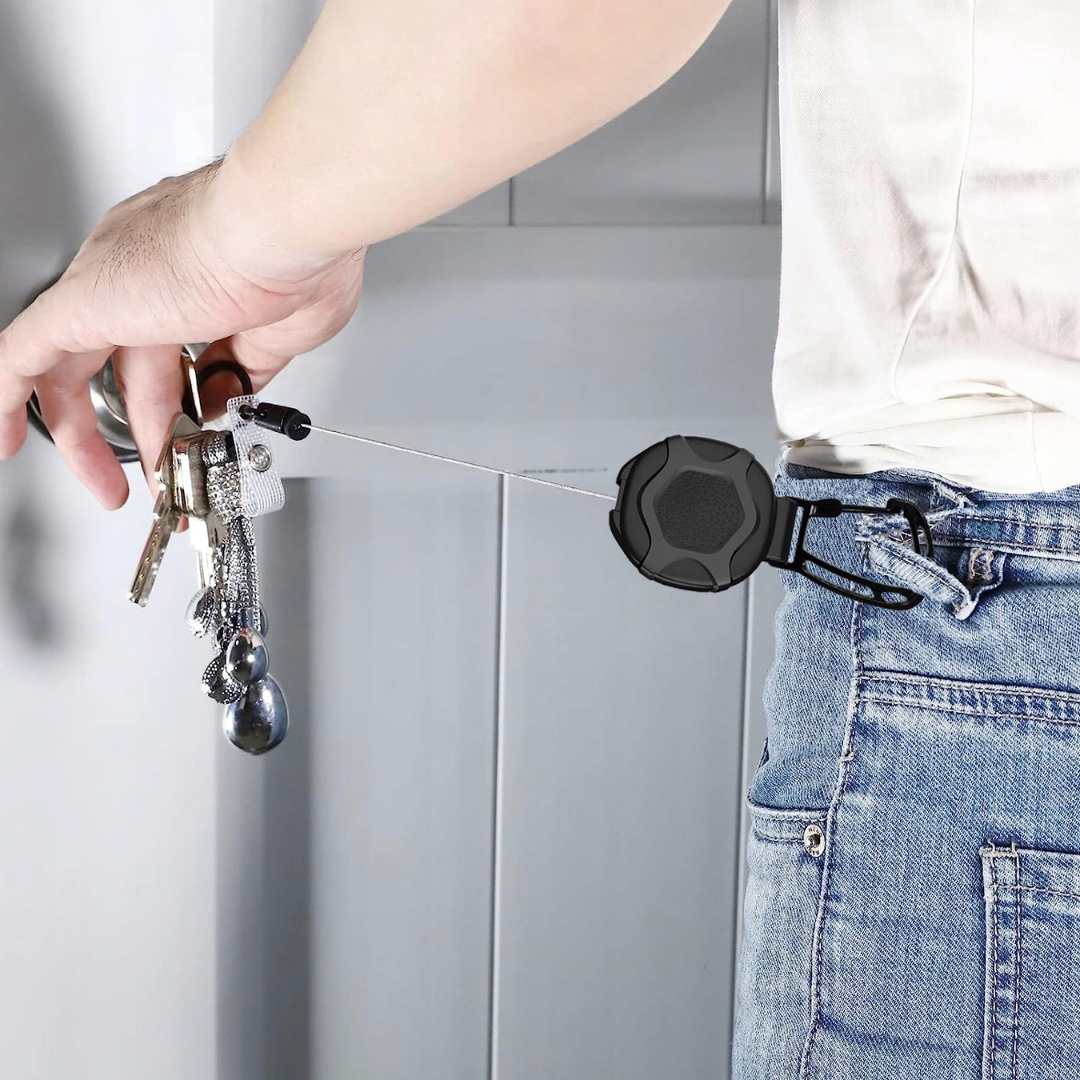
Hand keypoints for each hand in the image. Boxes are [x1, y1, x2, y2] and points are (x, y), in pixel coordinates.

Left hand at [0, 160, 365, 508]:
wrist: (283, 226)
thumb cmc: (295, 259)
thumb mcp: (276, 334)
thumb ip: (243, 369)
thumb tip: (225, 399)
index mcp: (193, 273)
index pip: (164, 345)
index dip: (174, 396)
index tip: (190, 429)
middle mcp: (145, 272)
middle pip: (119, 366)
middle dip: (140, 431)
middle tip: (157, 474)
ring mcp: (112, 285)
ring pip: (71, 369)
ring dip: (88, 440)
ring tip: (113, 489)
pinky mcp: (84, 302)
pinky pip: (20, 356)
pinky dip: (6, 400)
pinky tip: (5, 435)